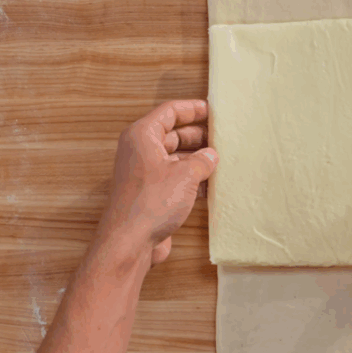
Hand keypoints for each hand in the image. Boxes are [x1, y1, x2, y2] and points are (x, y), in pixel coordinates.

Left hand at [97, 100, 217, 264]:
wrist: (130, 242)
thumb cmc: (150, 203)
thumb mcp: (186, 175)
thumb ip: (202, 161)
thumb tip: (211, 155)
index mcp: (142, 136)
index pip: (169, 112)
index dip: (192, 109)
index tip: (212, 109)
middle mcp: (140, 151)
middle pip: (173, 134)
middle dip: (197, 136)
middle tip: (221, 137)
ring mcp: (144, 174)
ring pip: (175, 158)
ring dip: (196, 159)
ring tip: (221, 161)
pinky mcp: (150, 194)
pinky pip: (174, 178)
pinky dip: (191, 179)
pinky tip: (211, 185)